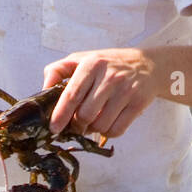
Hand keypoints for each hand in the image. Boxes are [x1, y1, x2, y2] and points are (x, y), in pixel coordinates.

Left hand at [43, 48, 164, 137]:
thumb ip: (58, 70)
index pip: (72, 94)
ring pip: (101, 125)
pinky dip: (108, 132)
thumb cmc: (108, 64)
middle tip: (77, 124)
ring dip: (93, 130)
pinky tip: (107, 123)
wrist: (147, 65)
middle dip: (78, 125)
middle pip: (85, 115)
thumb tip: (43, 90)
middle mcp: (110, 77)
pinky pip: (117, 130)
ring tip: (94, 121)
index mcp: (92, 64)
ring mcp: (126, 91)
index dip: (61, 115)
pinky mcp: (139, 103)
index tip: (54, 128)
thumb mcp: (82, 59)